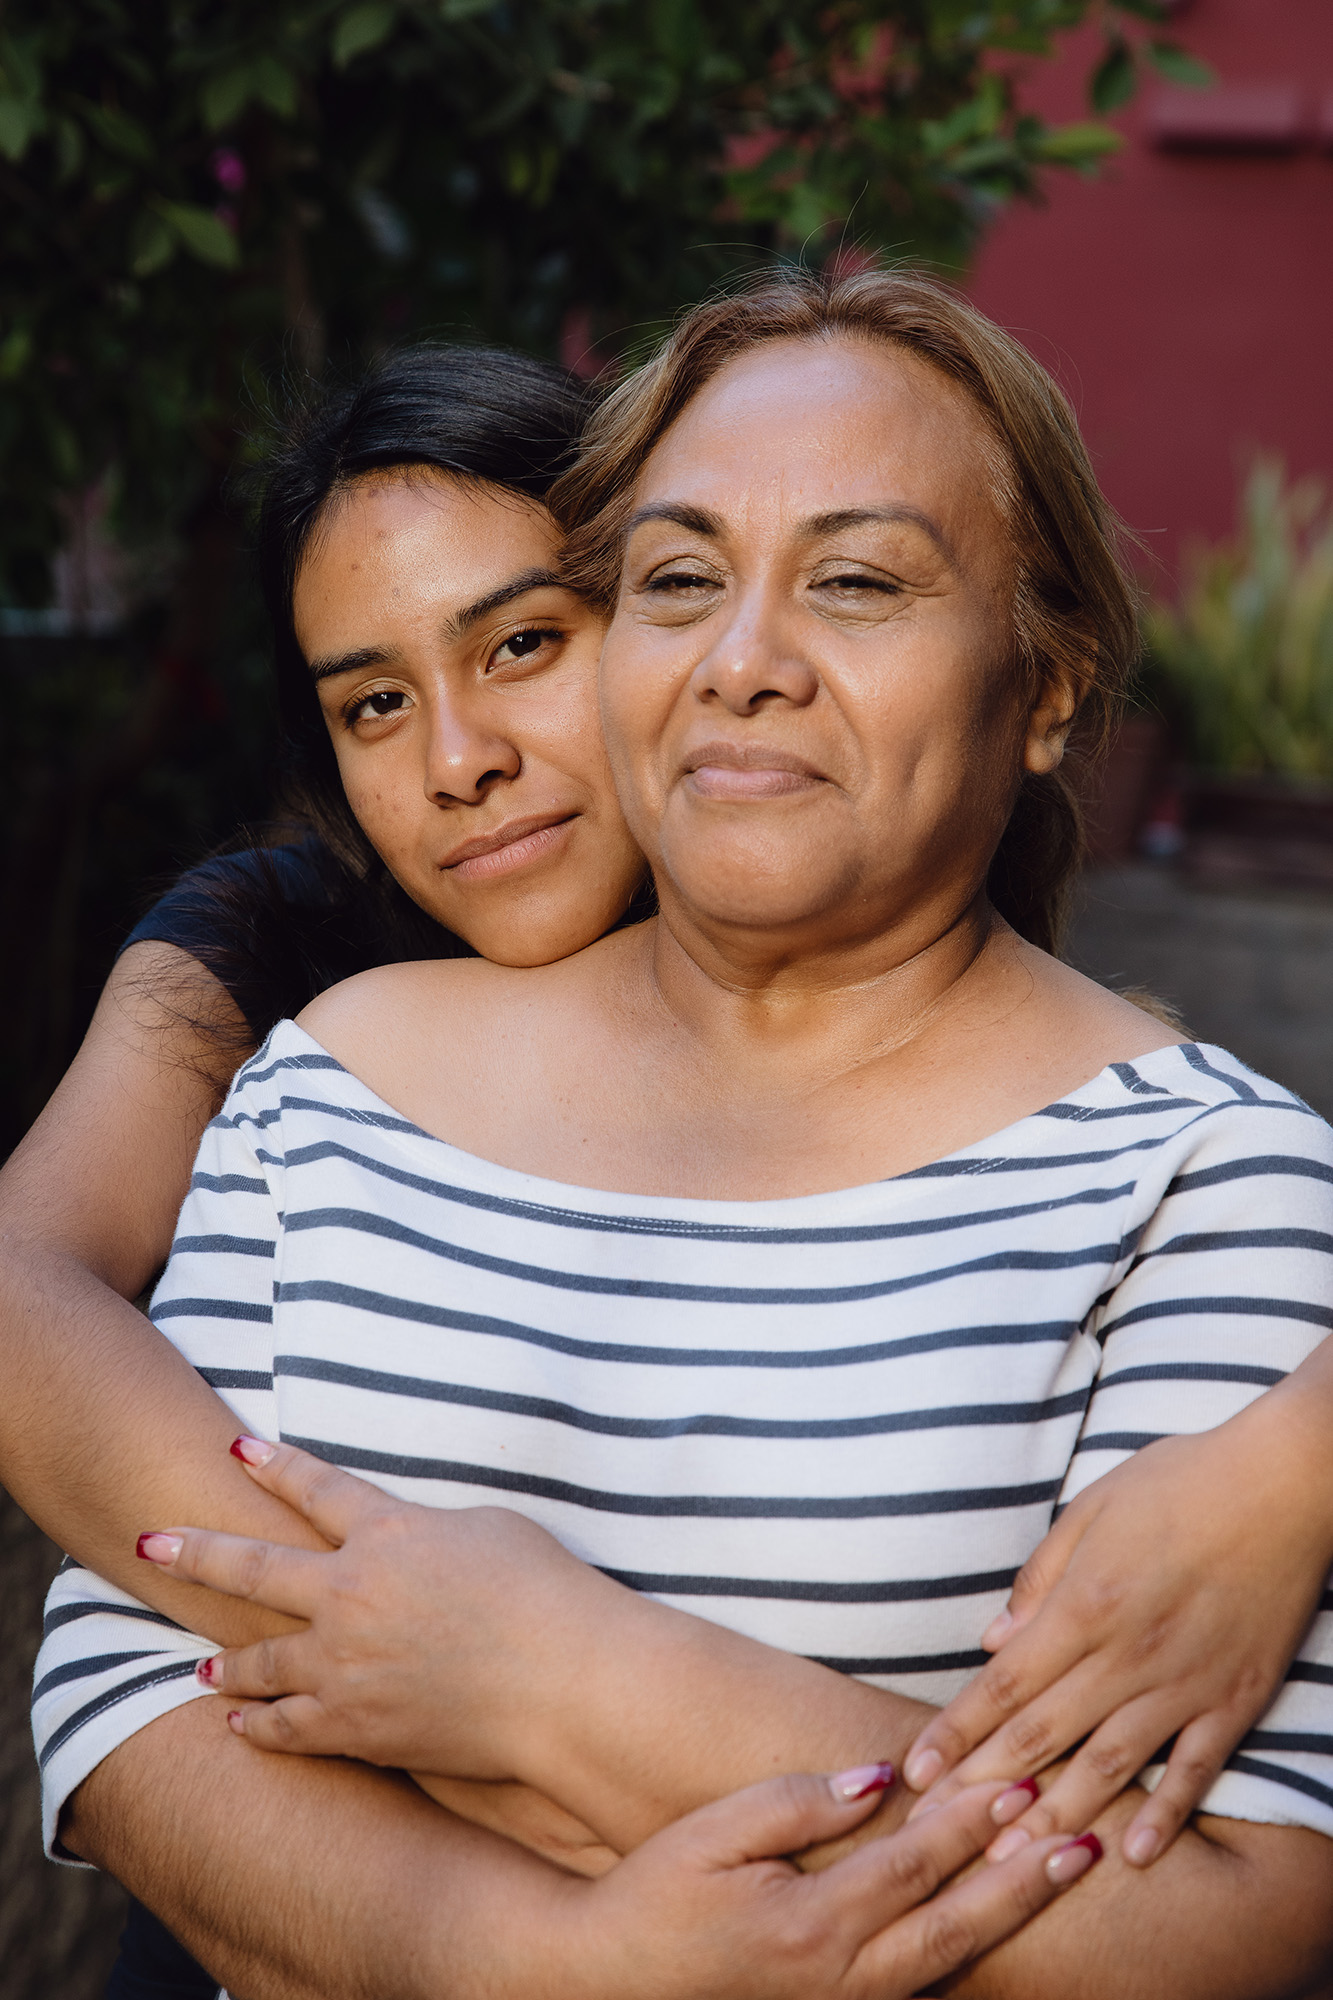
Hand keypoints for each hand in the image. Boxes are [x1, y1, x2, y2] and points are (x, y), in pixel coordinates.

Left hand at [136, 1435, 623, 1784]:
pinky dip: (260, 1723)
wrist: (562, 1682)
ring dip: (228, 1658)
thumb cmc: (546, 1594)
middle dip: (195, 1551)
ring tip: (202, 1661)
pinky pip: (287, 1726)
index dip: (276, 1466)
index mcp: (387, 1533)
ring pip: (261, 1659)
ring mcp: (344, 1664)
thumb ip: (430, 1529)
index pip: (318, 1489)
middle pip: (253, 1568)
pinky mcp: (355, 1726)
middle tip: (150, 1542)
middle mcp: (350, 1594)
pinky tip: (240, 1724)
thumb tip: (409, 1536)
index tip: (238, 1448)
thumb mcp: (489, 1528)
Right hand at [538, 1768, 1099, 1999]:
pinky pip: (923, 1980)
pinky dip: (969, 1942)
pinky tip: (1003, 1910)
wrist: (615, 1977)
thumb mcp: (715, 1831)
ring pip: (949, 1961)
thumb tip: (881, 1777)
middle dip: (1023, 1883)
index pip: (911, 1866)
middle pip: (953, 1927)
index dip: (968, 1824)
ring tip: (1064, 1867)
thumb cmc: (658, 1892)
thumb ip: (799, 1800)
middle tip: (1081, 1839)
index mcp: (809, 1926)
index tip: (1018, 1782)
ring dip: (1010, 1913)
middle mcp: (839, 1978)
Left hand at [900, 1412, 1332, 1866]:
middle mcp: (1128, 1653)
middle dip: (986, 1787)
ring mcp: (1184, 1682)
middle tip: (941, 1833)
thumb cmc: (1181, 1481)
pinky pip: (1195, 1768)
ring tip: (1012, 1861)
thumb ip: (1041, 1578)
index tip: (916, 1770)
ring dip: (1057, 1815)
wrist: (1284, 1483)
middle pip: (1043, 1733)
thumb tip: (995, 1640)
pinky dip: (1166, 1814)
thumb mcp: (1093, 1509)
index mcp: (1086, 1603)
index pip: (1005, 1683)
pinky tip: (1134, 1854)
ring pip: (1109, 1764)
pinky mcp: (1235, 1698)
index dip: (957, 1731)